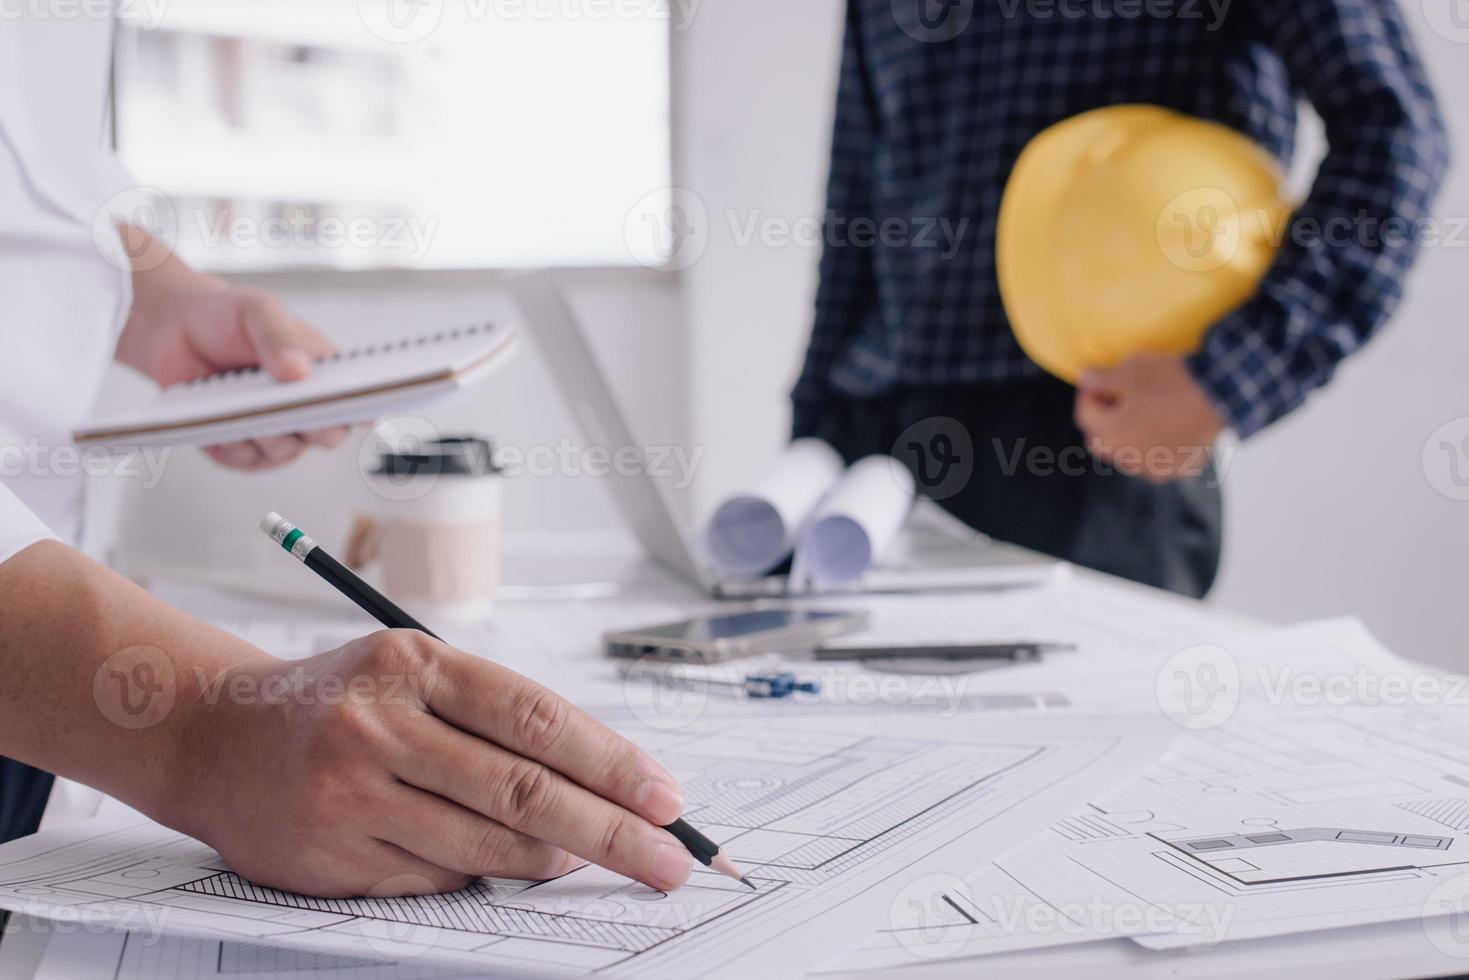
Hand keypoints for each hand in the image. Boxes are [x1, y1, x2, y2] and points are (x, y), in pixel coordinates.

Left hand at [113, 225, 348, 470]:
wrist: (174, 330)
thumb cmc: (227, 318)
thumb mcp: (257, 310)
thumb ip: (279, 336)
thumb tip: (300, 371)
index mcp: (326, 374)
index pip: (359, 401)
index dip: (360, 407)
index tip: (347, 404)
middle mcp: (308, 408)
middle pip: (330, 434)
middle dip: (309, 422)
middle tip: (281, 401)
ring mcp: (279, 433)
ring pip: (285, 450)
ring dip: (260, 429)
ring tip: (232, 400)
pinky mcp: (244, 451)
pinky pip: (245, 461)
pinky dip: (230, 442)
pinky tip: (215, 417)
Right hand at [171, 631, 692, 897]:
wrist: (215, 736)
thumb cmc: (341, 700)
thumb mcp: (414, 673)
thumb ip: (496, 718)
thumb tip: (605, 783)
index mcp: (413, 665)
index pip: (536, 717)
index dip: (611, 761)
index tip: (665, 796)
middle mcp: (379, 727)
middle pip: (523, 790)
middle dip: (612, 831)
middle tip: (670, 857)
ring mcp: (351, 796)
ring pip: (489, 844)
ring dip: (558, 858)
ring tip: (597, 859)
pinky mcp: (334, 857)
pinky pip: (441, 876)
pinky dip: (485, 870)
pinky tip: (498, 858)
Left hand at [1074, 354, 1224, 483]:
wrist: (1223, 394)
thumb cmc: (1174, 379)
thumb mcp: (1133, 368)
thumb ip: (1102, 377)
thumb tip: (1085, 378)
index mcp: (1110, 435)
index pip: (1084, 415)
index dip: (1088, 394)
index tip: (1096, 379)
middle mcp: (1128, 459)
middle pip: (1100, 440)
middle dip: (1102, 420)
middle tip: (1115, 398)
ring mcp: (1154, 468)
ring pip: (1127, 455)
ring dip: (1126, 438)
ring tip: (1141, 415)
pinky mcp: (1178, 469)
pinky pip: (1156, 462)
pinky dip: (1153, 449)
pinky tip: (1164, 430)